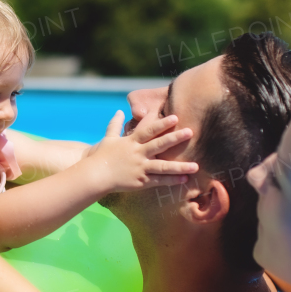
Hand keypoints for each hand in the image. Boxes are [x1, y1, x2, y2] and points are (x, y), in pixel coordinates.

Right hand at [83, 111, 197, 191]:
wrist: (94, 175)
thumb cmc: (100, 157)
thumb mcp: (108, 138)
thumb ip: (115, 124)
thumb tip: (120, 111)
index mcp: (131, 142)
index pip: (148, 130)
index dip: (162, 123)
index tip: (175, 117)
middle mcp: (138, 153)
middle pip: (159, 144)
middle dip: (175, 138)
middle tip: (190, 132)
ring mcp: (140, 167)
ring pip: (163, 166)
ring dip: (180, 166)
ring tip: (196, 166)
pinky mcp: (140, 181)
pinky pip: (159, 181)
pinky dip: (172, 180)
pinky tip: (184, 179)